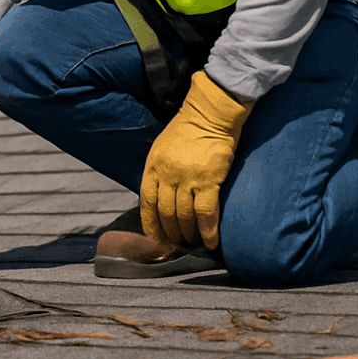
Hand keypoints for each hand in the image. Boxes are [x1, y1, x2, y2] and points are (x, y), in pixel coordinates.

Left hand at [140, 71, 253, 250]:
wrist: (209, 114)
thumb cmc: (187, 130)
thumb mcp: (161, 148)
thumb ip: (159, 171)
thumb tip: (160, 195)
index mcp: (152, 166)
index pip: (146, 202)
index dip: (150, 223)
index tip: (154, 238)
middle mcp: (167, 175)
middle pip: (165, 212)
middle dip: (170, 232)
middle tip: (176, 244)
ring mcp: (187, 179)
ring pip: (184, 216)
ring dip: (188, 234)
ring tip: (192, 243)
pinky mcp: (208, 180)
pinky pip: (206, 213)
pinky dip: (208, 231)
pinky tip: (211, 242)